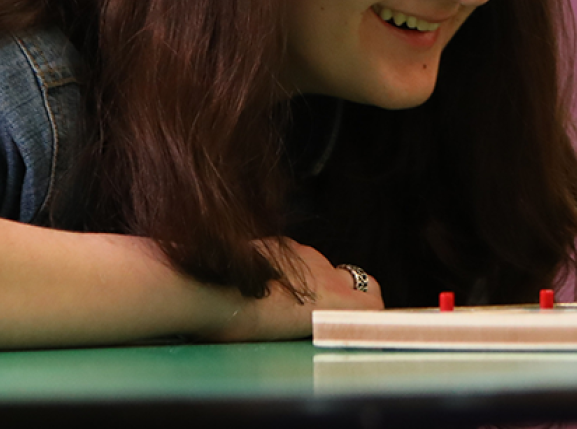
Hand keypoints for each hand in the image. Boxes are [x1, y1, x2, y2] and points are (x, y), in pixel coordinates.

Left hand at [204, 238, 383, 341]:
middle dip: (349, 294)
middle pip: (355, 281)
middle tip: (330, 311)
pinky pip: (295, 256)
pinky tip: (262, 284)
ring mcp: (302, 253)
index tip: (367, 322)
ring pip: (320, 267)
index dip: (373, 312)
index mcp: (332, 301)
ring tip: (283, 302)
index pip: (373, 302)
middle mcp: (324, 273)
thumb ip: (310, 323)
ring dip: (313, 281)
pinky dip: (288, 270)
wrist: (202, 286)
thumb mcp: (286, 333)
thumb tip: (312, 325)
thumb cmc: (242, 321)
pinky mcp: (279, 243)